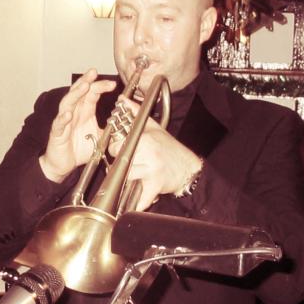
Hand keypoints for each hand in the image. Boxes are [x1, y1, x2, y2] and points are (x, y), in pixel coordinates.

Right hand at [39, 69, 115, 181]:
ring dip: (76, 94)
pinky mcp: (57, 134)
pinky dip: (63, 118)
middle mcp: (74, 113)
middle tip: (94, 72)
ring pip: (67, 103)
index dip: (100, 86)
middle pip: (79, 92)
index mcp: (84, 112)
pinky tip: (67, 114)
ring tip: (84, 86)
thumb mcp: (101, 137)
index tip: (113, 84)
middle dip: (86, 81)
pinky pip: (59, 124)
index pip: (92, 93)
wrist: (64, 164)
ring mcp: (64, 122)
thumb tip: (126, 123)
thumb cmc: (80, 149)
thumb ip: (111, 128)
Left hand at [108, 96, 202, 210]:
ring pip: (127, 177)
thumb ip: (136, 113)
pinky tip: (136, 200)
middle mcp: (149, 153)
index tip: (119, 150)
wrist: (189, 168)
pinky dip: (137, 202)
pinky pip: (141, 197)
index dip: (115, 148)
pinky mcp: (156, 185)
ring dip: (127, 180)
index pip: (117, 145)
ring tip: (134, 176)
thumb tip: (123, 100)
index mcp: (146, 139)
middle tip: (127, 163)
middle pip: (120, 161)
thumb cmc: (170, 148)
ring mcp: (152, 170)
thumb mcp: (154, 127)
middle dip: (121, 163)